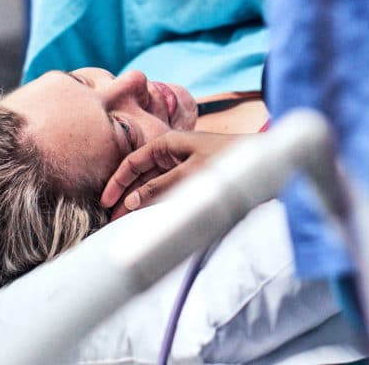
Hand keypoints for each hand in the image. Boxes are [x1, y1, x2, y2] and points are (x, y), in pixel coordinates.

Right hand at [101, 131, 242, 219]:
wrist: (263, 161)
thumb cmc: (229, 160)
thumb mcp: (190, 174)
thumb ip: (159, 188)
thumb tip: (130, 202)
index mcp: (167, 144)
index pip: (132, 162)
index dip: (117, 183)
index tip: (106, 202)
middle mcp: (173, 153)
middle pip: (141, 177)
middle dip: (126, 197)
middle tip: (113, 221)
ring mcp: (183, 166)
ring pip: (154, 186)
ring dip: (141, 203)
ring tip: (127, 224)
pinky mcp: (194, 179)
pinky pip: (169, 191)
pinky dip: (159, 203)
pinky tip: (151, 217)